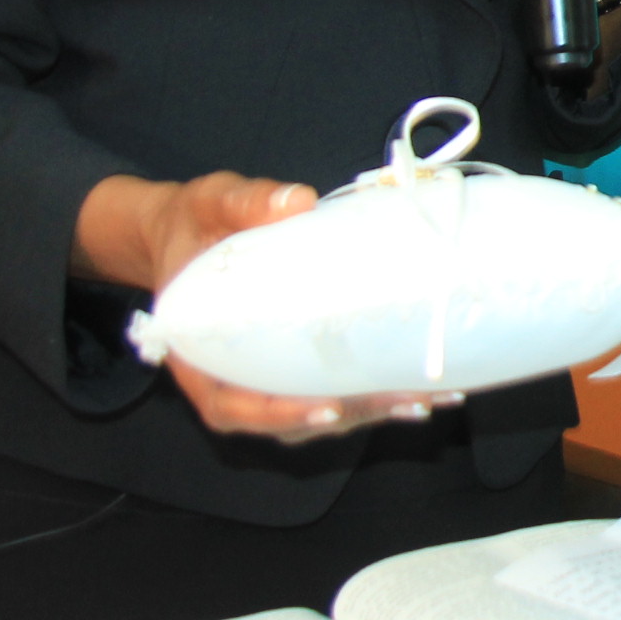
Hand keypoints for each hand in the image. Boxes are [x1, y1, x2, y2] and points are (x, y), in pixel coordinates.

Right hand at [72, 171, 463, 442]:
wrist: (189, 232)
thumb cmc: (193, 224)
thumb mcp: (210, 205)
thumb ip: (245, 203)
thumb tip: (298, 201)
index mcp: (197, 355)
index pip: (232, 405)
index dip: (281, 414)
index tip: (328, 408)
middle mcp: (231, 380)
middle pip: (290, 418)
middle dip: (353, 412)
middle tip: (411, 398)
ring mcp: (266, 379)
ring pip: (319, 413)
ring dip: (374, 410)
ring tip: (431, 396)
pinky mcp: (295, 366)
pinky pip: (332, 391)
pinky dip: (374, 392)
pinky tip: (424, 384)